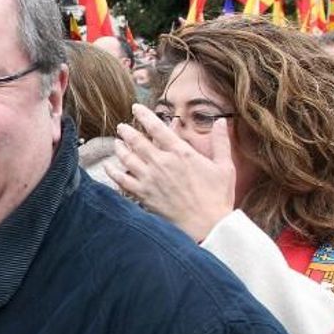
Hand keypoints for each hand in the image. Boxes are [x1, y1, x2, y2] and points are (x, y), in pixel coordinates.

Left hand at [104, 104, 235, 240]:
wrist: (207, 225)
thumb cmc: (217, 197)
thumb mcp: (224, 167)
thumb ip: (221, 142)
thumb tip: (220, 121)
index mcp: (180, 153)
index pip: (157, 128)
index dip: (144, 115)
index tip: (135, 108)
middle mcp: (162, 163)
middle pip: (136, 141)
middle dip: (126, 131)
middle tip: (121, 127)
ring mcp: (150, 179)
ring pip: (126, 158)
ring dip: (119, 148)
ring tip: (116, 143)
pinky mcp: (144, 195)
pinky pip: (122, 181)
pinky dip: (113, 173)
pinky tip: (109, 168)